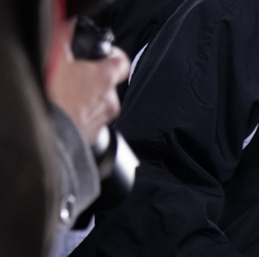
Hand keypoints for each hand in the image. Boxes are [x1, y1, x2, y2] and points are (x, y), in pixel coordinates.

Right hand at [46, 19, 129, 145]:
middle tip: (73, 76)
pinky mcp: (94, 136)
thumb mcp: (56, 58)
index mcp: (105, 78)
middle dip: (93, 80)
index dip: (115, 56)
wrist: (49, 132)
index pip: (123, 62)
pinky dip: (81, 115)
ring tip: (65, 96)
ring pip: (99, 103)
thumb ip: (67, 42)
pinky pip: (91, 120)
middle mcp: (111, 100)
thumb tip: (70, 33)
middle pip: (108, 84)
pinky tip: (65, 111)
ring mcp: (104, 119)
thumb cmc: (54, 95)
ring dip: (87, 98)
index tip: (107, 54)